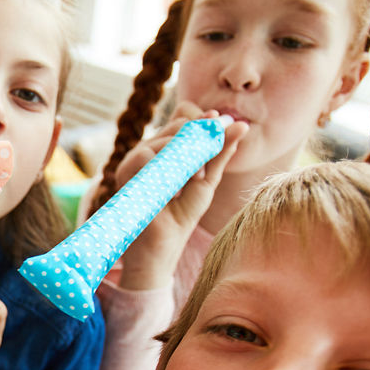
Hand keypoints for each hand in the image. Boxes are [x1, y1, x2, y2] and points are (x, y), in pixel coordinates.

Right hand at [115, 103, 247, 290]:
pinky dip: (171, 172)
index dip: (203, 121)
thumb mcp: (206, 180)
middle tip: (200, 174)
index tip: (220, 122)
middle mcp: (147, 150)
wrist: (162, 247)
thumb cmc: (180, 217)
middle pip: (180, 126)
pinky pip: (154, 153)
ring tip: (186, 187)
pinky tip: (171, 193)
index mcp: (162, 150)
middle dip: (200, 144)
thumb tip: (241, 124)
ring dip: (188, 162)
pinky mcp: (128, 169)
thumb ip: (220, 153)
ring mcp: (135, 158)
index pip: (184, 122)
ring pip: (170, 138)